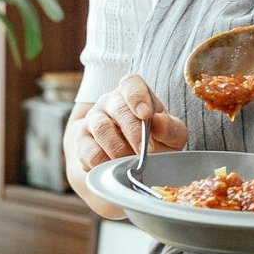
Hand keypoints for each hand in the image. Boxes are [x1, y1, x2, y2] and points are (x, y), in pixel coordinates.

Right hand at [67, 74, 187, 172]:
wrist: (127, 157)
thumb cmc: (153, 139)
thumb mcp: (170, 134)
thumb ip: (170, 128)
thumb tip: (159, 122)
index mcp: (134, 92)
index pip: (131, 83)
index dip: (137, 96)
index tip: (146, 114)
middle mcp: (111, 101)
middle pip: (119, 109)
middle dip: (135, 134)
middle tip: (146, 153)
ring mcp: (93, 119)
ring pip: (102, 129)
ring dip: (120, 150)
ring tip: (133, 164)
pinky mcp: (82, 142)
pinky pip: (90, 152)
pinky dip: (105, 164)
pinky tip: (116, 169)